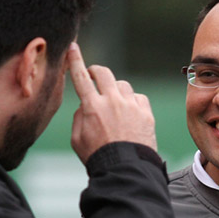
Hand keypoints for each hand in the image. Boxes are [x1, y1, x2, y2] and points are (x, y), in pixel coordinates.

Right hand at [68, 43, 156, 162]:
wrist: (126, 169)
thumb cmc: (98, 157)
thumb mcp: (77, 139)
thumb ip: (79, 117)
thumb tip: (86, 105)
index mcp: (92, 106)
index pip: (80, 77)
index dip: (75, 60)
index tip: (72, 47)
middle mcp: (112, 101)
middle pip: (104, 73)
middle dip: (96, 72)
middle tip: (94, 77)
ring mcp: (131, 105)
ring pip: (122, 85)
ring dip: (115, 90)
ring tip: (114, 106)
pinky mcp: (146, 112)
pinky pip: (138, 97)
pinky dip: (132, 102)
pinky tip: (130, 114)